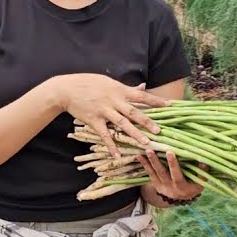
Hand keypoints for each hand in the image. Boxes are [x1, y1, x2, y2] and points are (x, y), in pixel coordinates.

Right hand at [54, 74, 169, 157]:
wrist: (66, 89)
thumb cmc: (88, 83)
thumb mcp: (109, 82)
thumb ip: (127, 88)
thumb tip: (143, 86)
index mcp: (119, 90)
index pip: (142, 96)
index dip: (156, 101)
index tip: (170, 106)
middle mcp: (114, 101)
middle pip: (134, 112)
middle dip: (148, 122)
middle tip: (160, 131)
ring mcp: (104, 111)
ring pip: (122, 124)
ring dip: (135, 134)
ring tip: (146, 143)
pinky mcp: (94, 120)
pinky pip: (104, 135)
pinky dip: (111, 145)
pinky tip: (117, 155)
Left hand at [139, 150, 203, 202]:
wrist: (182, 199)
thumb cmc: (194, 186)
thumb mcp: (200, 182)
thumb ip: (202, 172)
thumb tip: (204, 160)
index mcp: (181, 187)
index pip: (177, 174)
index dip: (173, 164)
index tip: (169, 152)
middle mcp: (170, 188)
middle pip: (161, 173)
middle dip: (156, 161)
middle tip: (150, 150)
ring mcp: (161, 187)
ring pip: (153, 173)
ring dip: (148, 162)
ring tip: (143, 151)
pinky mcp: (156, 185)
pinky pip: (149, 174)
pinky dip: (144, 165)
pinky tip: (138, 156)